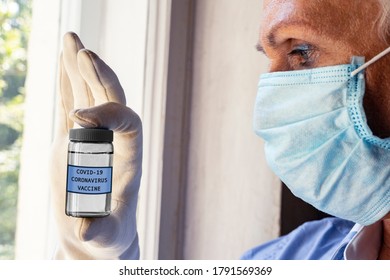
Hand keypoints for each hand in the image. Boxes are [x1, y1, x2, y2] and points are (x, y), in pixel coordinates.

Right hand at [50, 32, 141, 258]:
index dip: (108, 114)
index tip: (76, 118)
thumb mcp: (106, 237)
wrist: (97, 235)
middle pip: (113, 101)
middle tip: (84, 54)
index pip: (129, 123)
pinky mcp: (75, 140)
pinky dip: (68, 82)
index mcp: (129, 158)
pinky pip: (72, 104)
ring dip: (82, 69)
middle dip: (100, 77)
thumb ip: (99, 229)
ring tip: (72, 40)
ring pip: (91, 96)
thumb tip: (86, 228)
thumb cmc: (107, 237)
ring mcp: (95, 138)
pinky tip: (65, 60)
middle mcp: (114, 141)